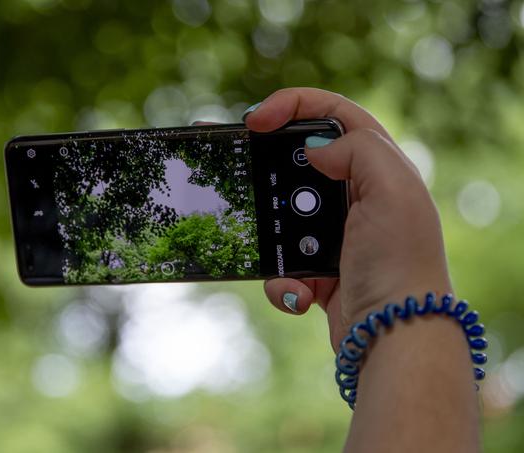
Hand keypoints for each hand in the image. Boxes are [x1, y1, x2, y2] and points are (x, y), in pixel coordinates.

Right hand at [250, 88, 452, 350]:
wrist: (395, 337)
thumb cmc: (399, 263)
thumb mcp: (392, 192)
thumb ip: (358, 150)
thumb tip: (316, 150)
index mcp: (378, 168)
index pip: (332, 115)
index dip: (292, 105)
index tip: (255, 120)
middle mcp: (357, 196)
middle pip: (296, 162)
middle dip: (262, 165)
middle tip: (227, 161)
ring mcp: (334, 234)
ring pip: (280, 216)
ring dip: (269, 234)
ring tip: (273, 253)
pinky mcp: (318, 269)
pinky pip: (281, 263)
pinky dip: (282, 279)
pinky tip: (300, 293)